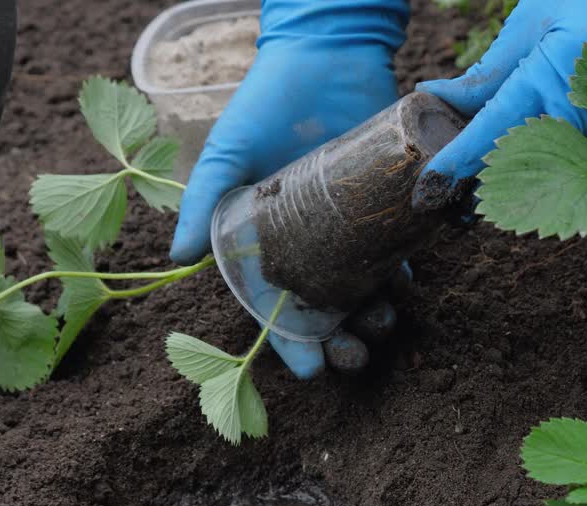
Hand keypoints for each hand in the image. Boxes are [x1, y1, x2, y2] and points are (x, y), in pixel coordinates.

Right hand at [172, 0, 410, 378]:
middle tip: (356, 353)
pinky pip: (398, 245)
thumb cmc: (266, 103)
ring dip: (377, 310)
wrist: (326, 53)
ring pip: (365, 284)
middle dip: (342, 339)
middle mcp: (308, 241)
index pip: (277, 307)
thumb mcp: (230, 150)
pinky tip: (410, 278)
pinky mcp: (383, 200)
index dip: (292, 344)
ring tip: (385, 318)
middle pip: (327, 308)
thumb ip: (203, 199)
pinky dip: (406, 266)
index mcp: (265, 242)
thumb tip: (175, 260)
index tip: (310, 372)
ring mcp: (347, 223)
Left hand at [414, 0, 586, 209]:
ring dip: (521, 188)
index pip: (490, 131)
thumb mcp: (536, 20)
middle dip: (484, 187)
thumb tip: (437, 94)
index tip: (429, 184)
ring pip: (555, 178)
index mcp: (551, 77)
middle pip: (520, 167)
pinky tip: (535, 178)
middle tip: (449, 203)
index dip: (457, 160)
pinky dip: (559, 176)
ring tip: (484, 202)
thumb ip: (489, 70)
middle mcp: (582, 115)